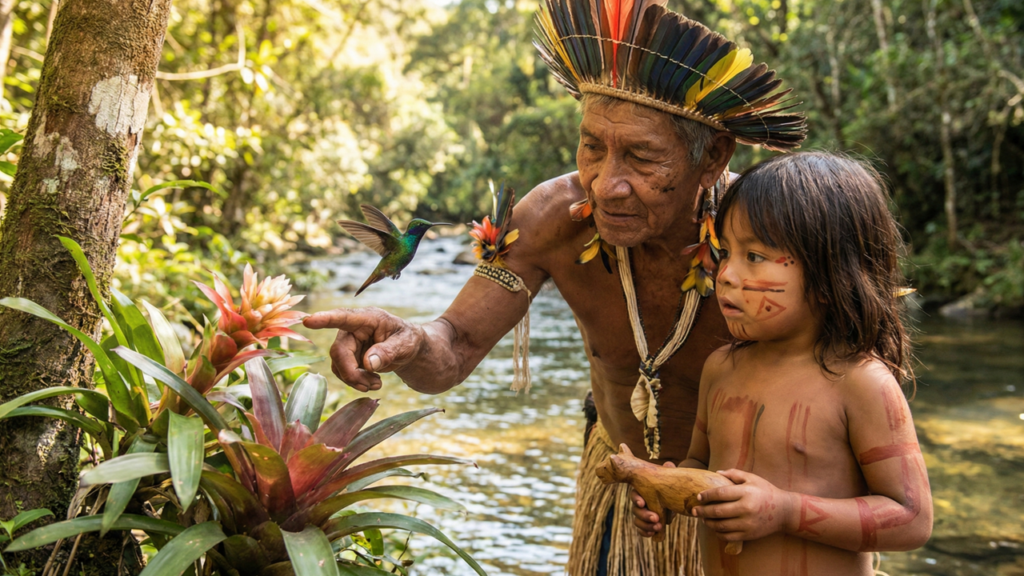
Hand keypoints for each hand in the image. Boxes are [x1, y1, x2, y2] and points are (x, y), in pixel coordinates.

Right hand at [303, 308, 423, 391]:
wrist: (408, 348)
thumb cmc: (408, 340)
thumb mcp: (406, 344)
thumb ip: (389, 351)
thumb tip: (368, 364)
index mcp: (368, 318)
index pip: (344, 317)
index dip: (325, 319)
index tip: (309, 321)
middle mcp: (353, 328)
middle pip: (339, 351)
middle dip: (352, 373)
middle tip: (373, 385)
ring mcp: (348, 342)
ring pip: (338, 364)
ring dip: (355, 379)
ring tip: (377, 384)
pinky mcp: (347, 355)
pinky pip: (342, 371)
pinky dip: (355, 381)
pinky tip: (373, 382)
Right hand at [630, 460, 675, 536]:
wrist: (675, 495)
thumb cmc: (669, 485)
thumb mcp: (669, 478)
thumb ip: (668, 472)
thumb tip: (669, 464)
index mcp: (642, 490)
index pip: (634, 494)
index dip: (636, 499)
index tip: (643, 503)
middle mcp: (640, 503)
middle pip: (635, 510)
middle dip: (644, 515)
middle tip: (656, 518)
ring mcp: (643, 514)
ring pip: (637, 521)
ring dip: (646, 525)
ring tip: (659, 526)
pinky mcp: (647, 523)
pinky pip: (641, 530)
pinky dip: (645, 532)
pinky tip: (653, 534)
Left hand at [692, 469, 792, 542]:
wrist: (785, 511)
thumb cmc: (766, 491)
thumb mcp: (752, 478)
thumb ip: (734, 473)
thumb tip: (716, 473)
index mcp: (746, 492)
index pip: (720, 493)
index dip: (707, 495)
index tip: (698, 496)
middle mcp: (746, 508)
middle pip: (717, 511)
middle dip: (702, 511)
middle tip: (693, 510)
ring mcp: (747, 523)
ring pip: (721, 525)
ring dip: (708, 522)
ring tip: (703, 518)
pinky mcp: (749, 535)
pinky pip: (728, 536)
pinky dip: (718, 533)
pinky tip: (714, 527)